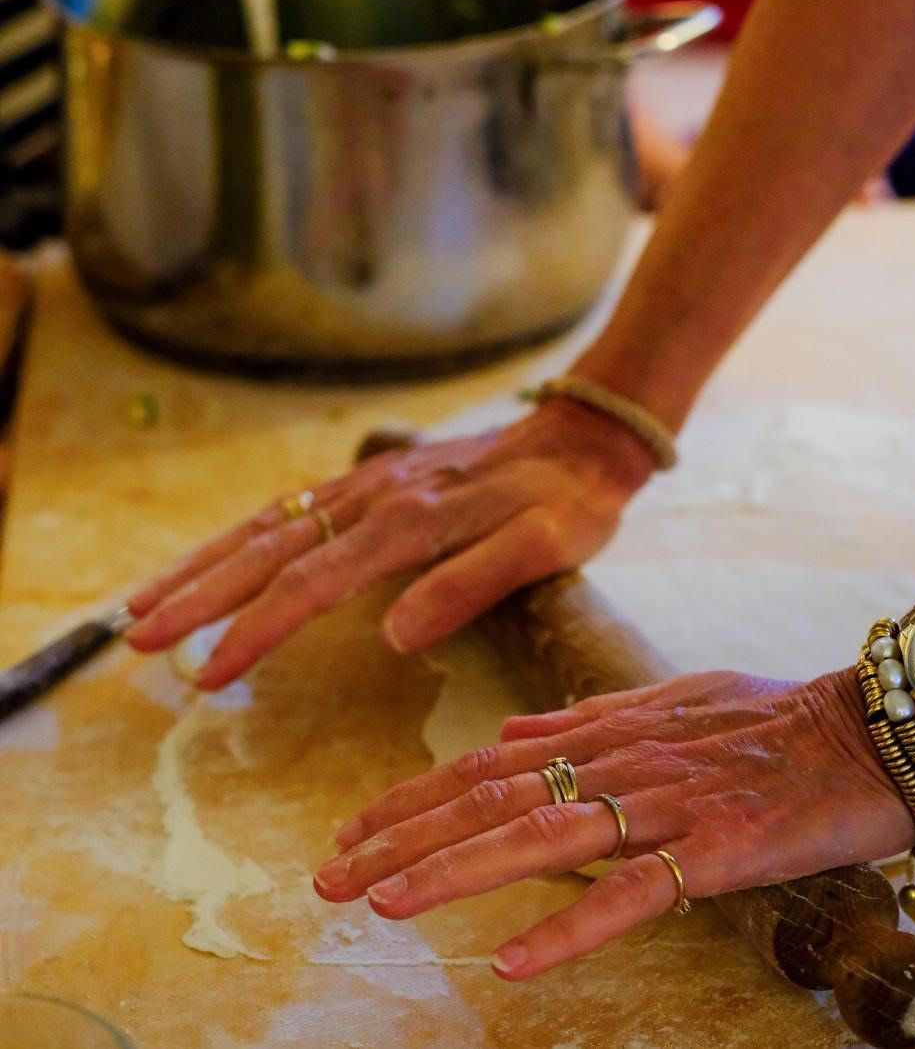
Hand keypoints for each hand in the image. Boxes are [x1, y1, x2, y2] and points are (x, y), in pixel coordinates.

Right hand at [124, 400, 653, 688]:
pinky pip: (291, 508)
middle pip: (268, 547)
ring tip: (145, 601)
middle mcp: (376, 496)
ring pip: (267, 522)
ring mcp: (369, 483)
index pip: (312, 582)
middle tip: (136, 638)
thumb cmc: (570, 503)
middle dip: (198, 594)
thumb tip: (391, 636)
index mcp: (411, 520)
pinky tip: (213, 558)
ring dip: (202, 561)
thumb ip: (471, 586)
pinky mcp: (374, 480)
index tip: (206, 673)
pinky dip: (240, 537)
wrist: (584, 435)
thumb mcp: (545, 548)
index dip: (253, 629)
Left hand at [313, 668, 914, 980]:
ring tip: (384, 904)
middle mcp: (620, 761)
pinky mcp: (715, 849)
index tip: (351, 831)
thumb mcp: (669, 699)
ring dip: (457, 872)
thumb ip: (587, 715)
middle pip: (493, 799)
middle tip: (329, 879)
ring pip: (543, 837)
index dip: (413, 798)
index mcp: (606, 729)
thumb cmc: (770, 717)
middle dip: (404, 838)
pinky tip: (513, 961)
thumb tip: (512, 726)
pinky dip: (572, 925)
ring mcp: (665, 804)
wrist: (868, 731)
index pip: (487, 764)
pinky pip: (635, 893)